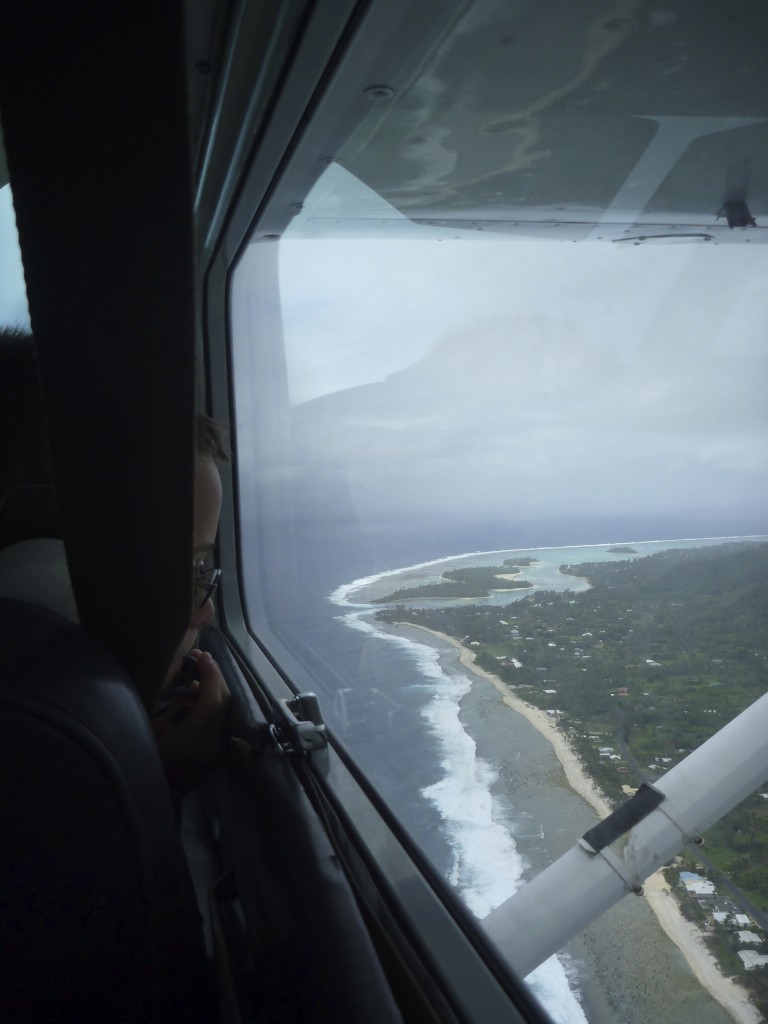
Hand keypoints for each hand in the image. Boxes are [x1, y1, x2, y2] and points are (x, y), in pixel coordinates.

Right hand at [151, 649, 230, 800]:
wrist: (154, 801)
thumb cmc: (141, 765)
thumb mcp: (148, 734)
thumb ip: (173, 711)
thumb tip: (192, 690)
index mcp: (189, 745)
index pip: (211, 702)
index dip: (209, 675)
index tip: (199, 655)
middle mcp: (211, 749)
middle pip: (224, 703)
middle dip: (215, 676)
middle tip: (200, 657)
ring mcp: (218, 753)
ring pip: (227, 710)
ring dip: (216, 687)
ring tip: (199, 669)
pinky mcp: (218, 753)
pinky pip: (223, 719)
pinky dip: (215, 701)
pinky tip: (200, 692)